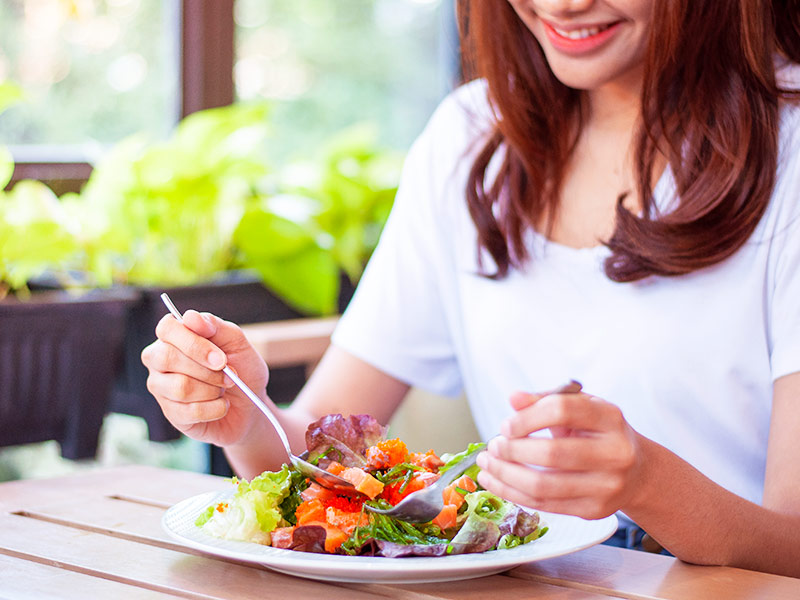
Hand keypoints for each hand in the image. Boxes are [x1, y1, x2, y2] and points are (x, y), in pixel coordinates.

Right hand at [141, 310, 267, 446]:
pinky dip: (215, 408)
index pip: (167, 328)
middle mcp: (160, 360)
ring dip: (213, 390)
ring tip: (225, 388)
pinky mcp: (172, 413)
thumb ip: (215, 326)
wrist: (251, 404)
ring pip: (180, 388)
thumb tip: (190, 317)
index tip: (221, 358)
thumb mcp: (236, 341)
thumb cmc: (241, 367)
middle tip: (230, 375)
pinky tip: (221, 404)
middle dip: (207, 370)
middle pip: (167, 358)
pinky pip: (190, 412)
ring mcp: (162, 388)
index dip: (193, 343)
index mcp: (174, 336)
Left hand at [476, 388, 642, 518]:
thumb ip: (546, 400)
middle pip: (552, 453)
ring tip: (487, 465)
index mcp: (610, 418)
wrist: (637, 472)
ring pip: (544, 485)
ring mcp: (607, 485)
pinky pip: (545, 505)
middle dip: (513, 450)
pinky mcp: (594, 510)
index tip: (506, 425)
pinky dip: (514, 493)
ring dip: (506, 475)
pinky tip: (496, 482)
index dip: (527, 417)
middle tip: (493, 446)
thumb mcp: (580, 408)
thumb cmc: (598, 433)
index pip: (562, 410)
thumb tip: (514, 398)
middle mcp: (614, 452)